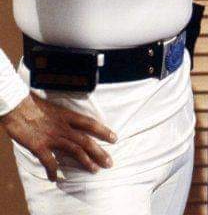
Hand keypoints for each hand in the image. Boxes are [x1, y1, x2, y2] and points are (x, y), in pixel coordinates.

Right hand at [0, 93, 116, 180]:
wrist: (17, 106)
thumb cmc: (34, 104)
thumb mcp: (54, 107)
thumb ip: (63, 116)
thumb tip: (71, 122)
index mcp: (67, 115)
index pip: (90, 123)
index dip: (103, 131)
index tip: (114, 138)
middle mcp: (63, 127)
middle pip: (86, 140)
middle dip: (99, 152)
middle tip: (109, 162)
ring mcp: (52, 137)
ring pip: (74, 151)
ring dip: (86, 162)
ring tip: (95, 170)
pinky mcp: (40, 146)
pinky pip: (49, 161)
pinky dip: (53, 171)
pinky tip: (55, 178)